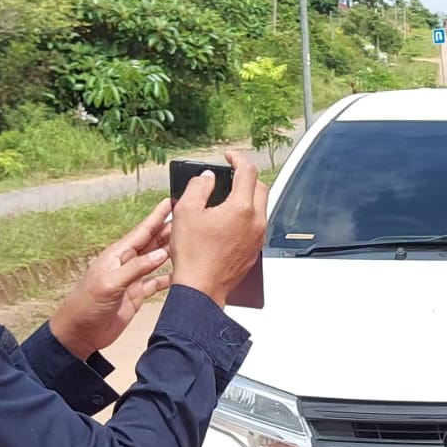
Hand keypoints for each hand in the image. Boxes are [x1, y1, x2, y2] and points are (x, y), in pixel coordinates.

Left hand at [50, 198, 174, 358]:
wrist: (79, 333)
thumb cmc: (86, 306)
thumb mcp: (110, 283)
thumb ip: (135, 268)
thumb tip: (160, 254)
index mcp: (117, 255)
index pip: (141, 232)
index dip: (156, 217)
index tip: (170, 202)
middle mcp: (126, 264)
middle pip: (152, 243)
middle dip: (169, 230)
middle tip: (189, 218)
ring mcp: (132, 279)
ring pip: (156, 260)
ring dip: (171, 251)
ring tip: (189, 241)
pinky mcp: (137, 295)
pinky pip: (157, 282)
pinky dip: (169, 277)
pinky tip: (181, 273)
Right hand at [169, 151, 268, 308]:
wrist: (202, 289)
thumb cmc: (193, 255)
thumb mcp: (185, 212)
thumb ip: (198, 187)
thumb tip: (206, 177)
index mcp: (242, 208)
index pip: (248, 172)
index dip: (238, 158)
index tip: (229, 156)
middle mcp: (256, 221)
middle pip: (261, 187)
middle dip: (247, 176)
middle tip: (230, 175)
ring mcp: (258, 237)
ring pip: (261, 207)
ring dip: (248, 196)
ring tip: (226, 197)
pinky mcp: (255, 249)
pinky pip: (256, 224)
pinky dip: (246, 214)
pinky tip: (228, 219)